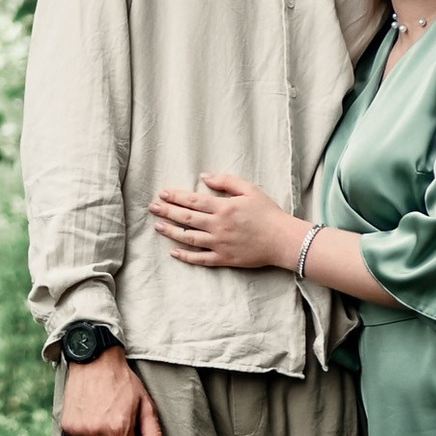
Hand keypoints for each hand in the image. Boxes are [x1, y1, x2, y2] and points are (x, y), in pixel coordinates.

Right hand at [60, 347, 163, 435]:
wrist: (95, 360)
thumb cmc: (121, 380)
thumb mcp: (145, 405)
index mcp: (118, 429)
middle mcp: (96, 432)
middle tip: (117, 428)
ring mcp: (79, 430)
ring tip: (104, 420)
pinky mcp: (67, 427)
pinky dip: (86, 435)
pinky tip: (92, 418)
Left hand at [150, 171, 295, 274]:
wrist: (283, 240)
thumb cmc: (268, 213)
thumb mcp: (250, 189)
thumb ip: (226, 181)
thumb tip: (204, 176)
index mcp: (223, 207)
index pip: (192, 200)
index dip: (175, 196)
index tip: (162, 193)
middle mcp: (218, 225)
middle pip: (186, 217)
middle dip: (167, 211)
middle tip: (152, 207)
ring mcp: (219, 244)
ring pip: (188, 238)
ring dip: (171, 232)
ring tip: (158, 226)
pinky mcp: (224, 258)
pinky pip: (200, 258)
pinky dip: (185, 256)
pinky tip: (174, 251)